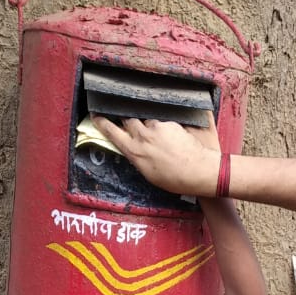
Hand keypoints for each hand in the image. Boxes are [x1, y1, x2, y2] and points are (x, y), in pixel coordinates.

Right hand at [91, 111, 221, 196]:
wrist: (199, 171)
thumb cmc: (175, 179)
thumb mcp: (150, 174)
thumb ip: (139, 157)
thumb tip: (134, 149)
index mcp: (134, 152)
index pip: (112, 132)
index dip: (103, 122)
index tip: (96, 115)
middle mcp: (142, 137)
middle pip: (128, 119)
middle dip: (129, 119)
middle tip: (133, 122)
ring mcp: (156, 128)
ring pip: (148, 119)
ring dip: (151, 124)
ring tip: (162, 135)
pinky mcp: (170, 123)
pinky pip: (163, 119)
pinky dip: (166, 124)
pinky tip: (175, 133)